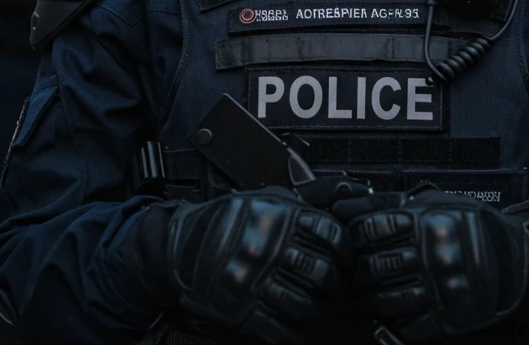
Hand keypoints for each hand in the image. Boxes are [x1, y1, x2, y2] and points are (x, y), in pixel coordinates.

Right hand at [129, 187, 348, 344]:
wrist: (180, 245)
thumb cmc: (225, 219)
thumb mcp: (264, 197)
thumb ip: (300, 202)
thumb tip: (339, 202)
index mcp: (277, 216)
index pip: (330, 235)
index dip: (345, 251)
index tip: (348, 260)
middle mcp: (266, 247)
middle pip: (322, 273)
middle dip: (336, 284)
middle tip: (341, 289)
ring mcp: (252, 279)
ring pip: (304, 303)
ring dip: (318, 311)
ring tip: (322, 309)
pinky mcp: (239, 306)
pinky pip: (277, 327)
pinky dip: (294, 333)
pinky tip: (300, 329)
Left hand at [332, 188, 528, 341]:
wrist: (516, 262)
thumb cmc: (474, 226)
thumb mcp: (437, 200)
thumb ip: (392, 202)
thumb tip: (345, 204)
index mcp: (426, 222)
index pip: (368, 228)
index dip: (354, 234)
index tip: (355, 237)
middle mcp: (431, 254)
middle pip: (371, 266)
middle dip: (361, 269)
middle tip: (363, 267)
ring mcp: (439, 289)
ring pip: (383, 299)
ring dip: (374, 296)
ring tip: (378, 288)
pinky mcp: (447, 317)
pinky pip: (406, 326)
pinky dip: (394, 322)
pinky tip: (396, 310)